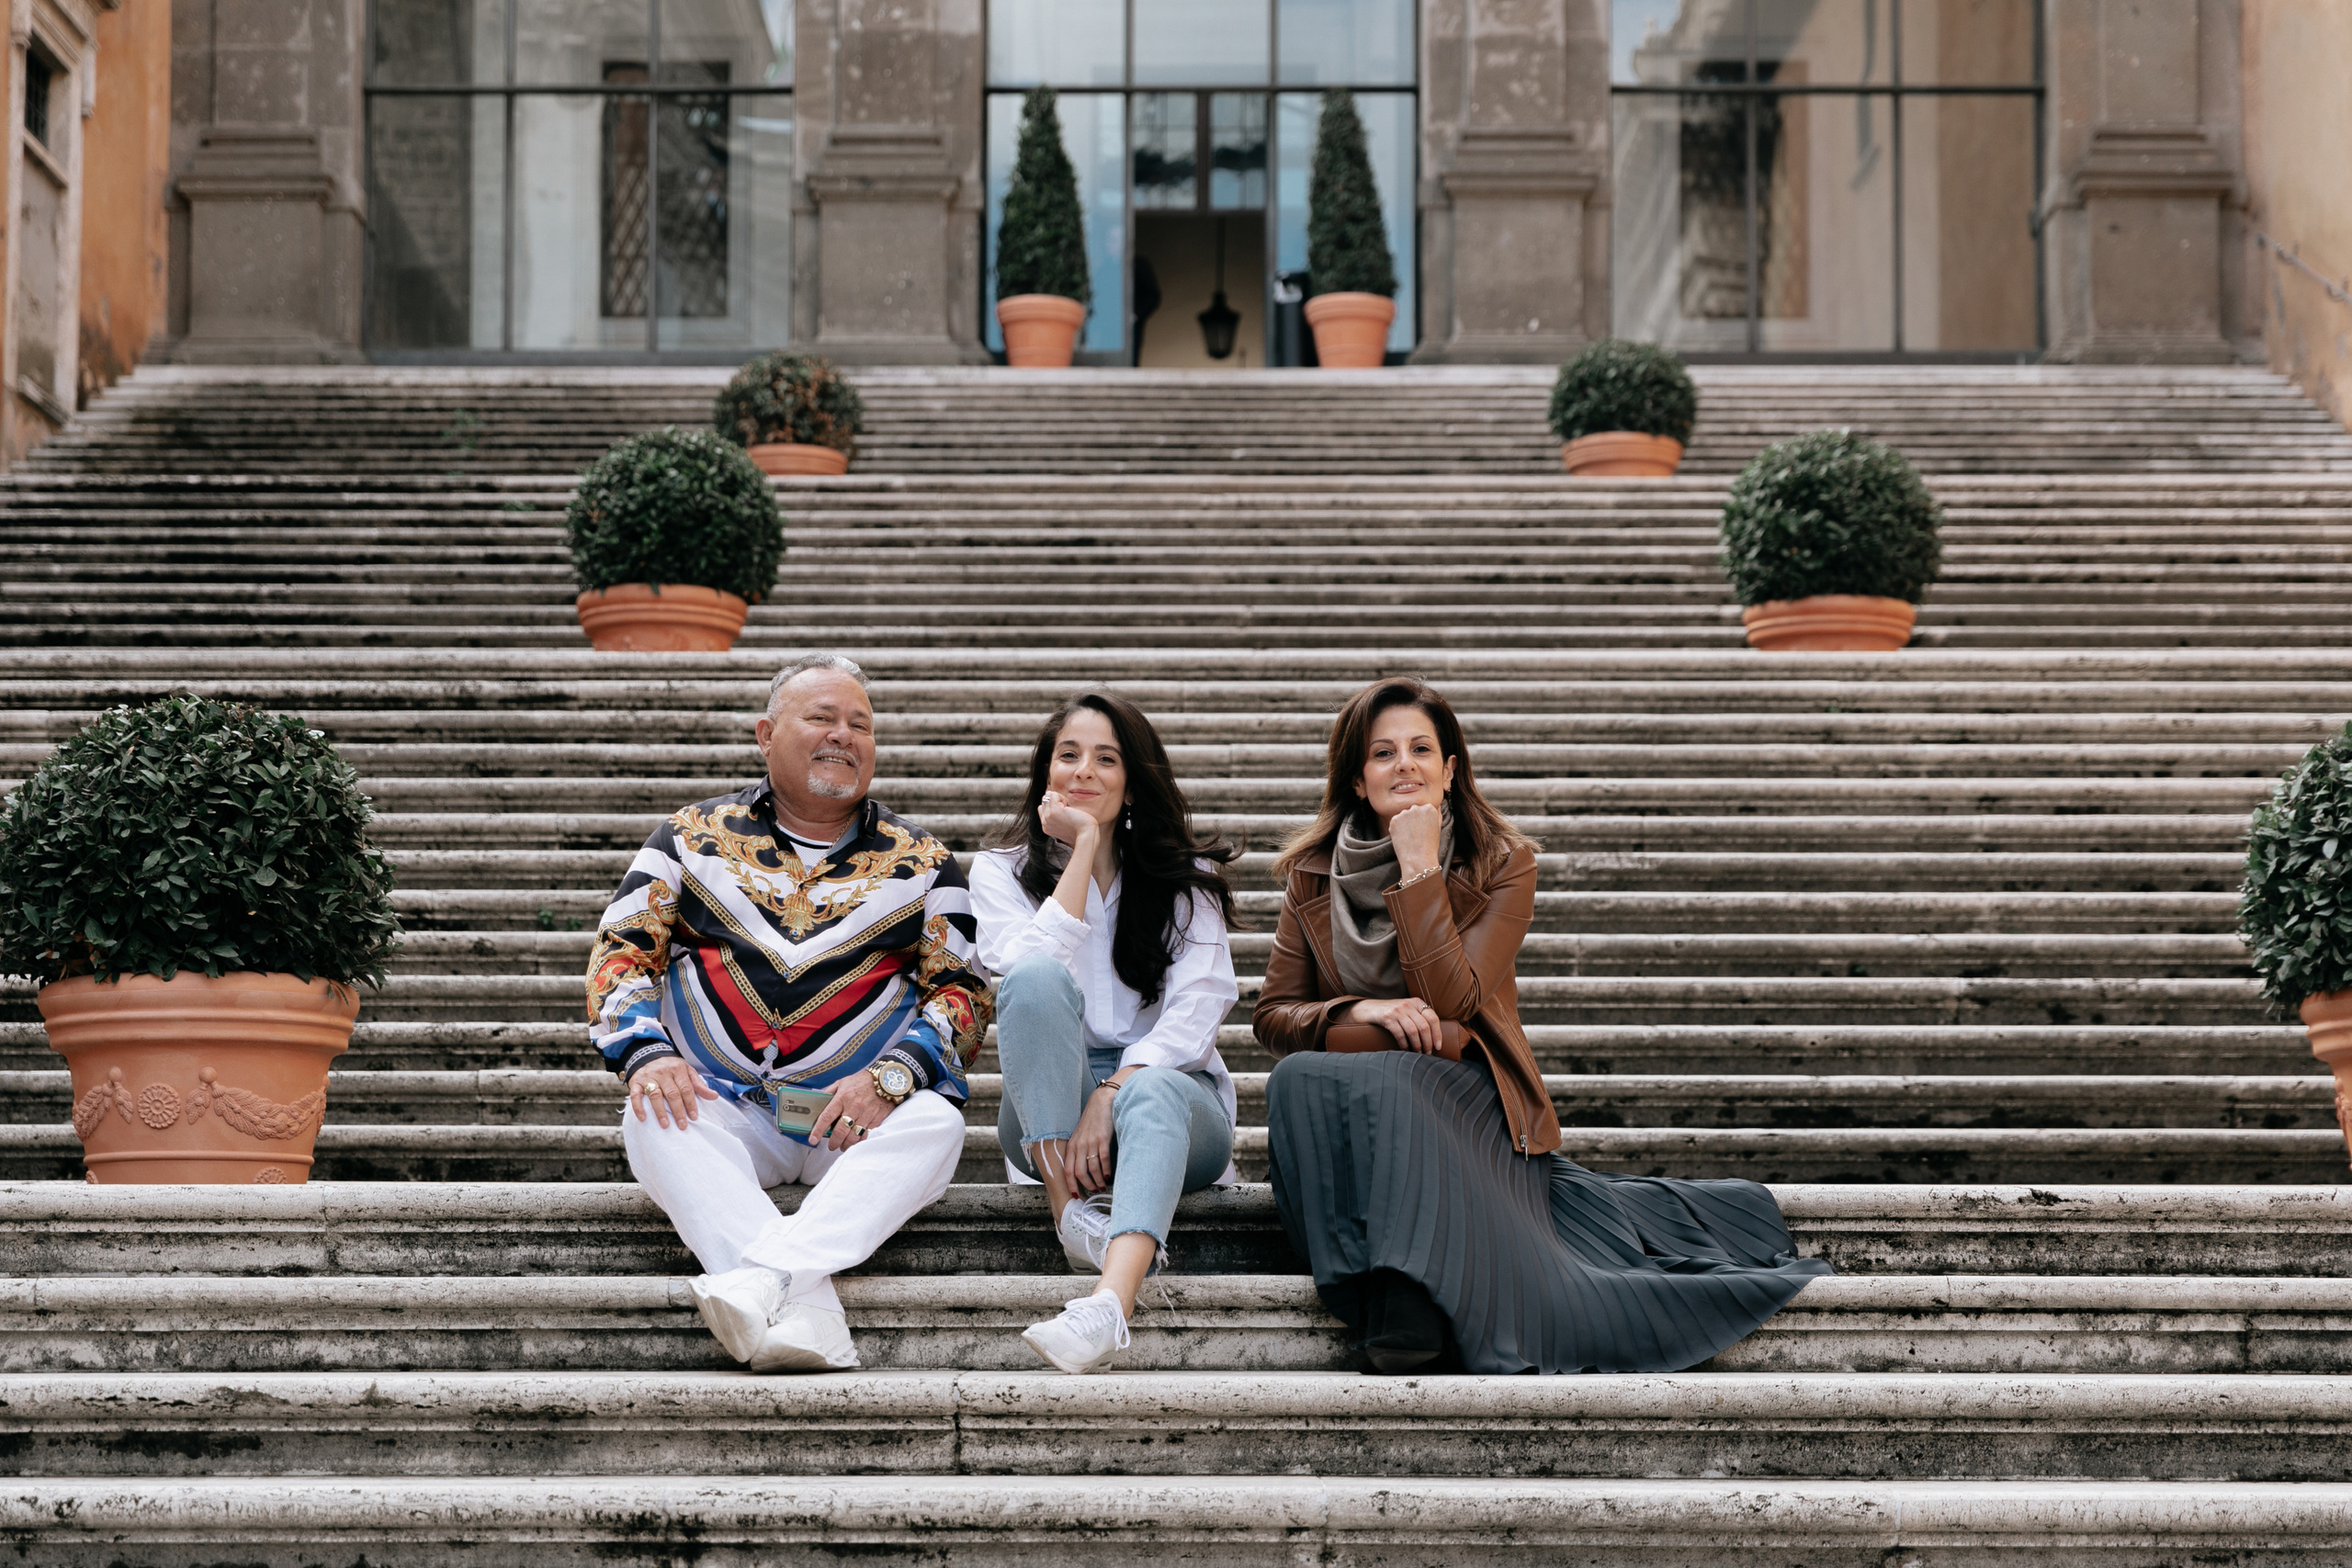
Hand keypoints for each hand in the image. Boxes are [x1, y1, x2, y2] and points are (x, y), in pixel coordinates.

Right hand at [628, 1059, 720, 1128]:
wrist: (647, 1055)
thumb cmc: (671, 1067)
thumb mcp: (687, 1071)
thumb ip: (699, 1084)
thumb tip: (714, 1096)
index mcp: (678, 1069)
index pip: (686, 1088)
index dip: (691, 1103)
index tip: (694, 1117)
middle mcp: (663, 1072)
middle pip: (672, 1093)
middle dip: (678, 1111)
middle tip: (682, 1125)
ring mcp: (649, 1077)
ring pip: (655, 1095)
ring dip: (660, 1112)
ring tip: (665, 1125)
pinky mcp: (635, 1082)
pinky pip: (636, 1096)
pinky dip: (638, 1107)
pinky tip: (644, 1118)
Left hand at [809, 1071, 897, 1151]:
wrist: (886, 1079)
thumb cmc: (862, 1080)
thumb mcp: (843, 1082)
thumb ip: (830, 1093)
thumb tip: (818, 1102)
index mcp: (842, 1097)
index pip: (827, 1117)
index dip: (818, 1130)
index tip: (813, 1140)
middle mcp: (854, 1106)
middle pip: (840, 1131)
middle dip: (834, 1142)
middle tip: (831, 1146)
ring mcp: (866, 1113)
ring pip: (854, 1136)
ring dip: (846, 1144)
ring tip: (843, 1146)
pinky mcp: (877, 1118)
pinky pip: (866, 1134)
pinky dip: (859, 1140)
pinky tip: (856, 1141)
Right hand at [1037, 790, 1100, 848]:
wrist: (1086, 834)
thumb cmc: (1080, 830)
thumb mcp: (1066, 825)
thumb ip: (1059, 818)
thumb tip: (1059, 804)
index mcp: (1047, 827)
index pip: (1042, 808)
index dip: (1054, 805)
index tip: (1065, 812)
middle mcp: (1045, 822)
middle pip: (1044, 801)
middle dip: (1056, 801)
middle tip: (1067, 811)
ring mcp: (1048, 817)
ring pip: (1048, 796)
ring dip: (1059, 799)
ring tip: (1068, 808)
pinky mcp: (1054, 811)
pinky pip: (1052, 795)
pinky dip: (1061, 797)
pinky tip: (1068, 807)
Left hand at [1068, 1079, 1120, 1193]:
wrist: (1101, 1103)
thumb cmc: (1091, 1121)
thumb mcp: (1080, 1136)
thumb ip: (1078, 1151)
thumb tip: (1081, 1170)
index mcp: (1072, 1146)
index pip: (1067, 1170)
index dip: (1071, 1185)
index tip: (1076, 1195)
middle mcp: (1079, 1145)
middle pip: (1079, 1173)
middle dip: (1087, 1185)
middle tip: (1094, 1191)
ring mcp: (1090, 1143)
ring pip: (1092, 1169)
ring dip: (1098, 1180)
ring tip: (1103, 1185)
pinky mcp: (1102, 1139)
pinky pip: (1103, 1160)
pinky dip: (1106, 1170)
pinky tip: (1109, 1175)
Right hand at [1347, 995, 1445, 1053]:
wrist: (1370, 1009)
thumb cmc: (1392, 1013)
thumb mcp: (1408, 1010)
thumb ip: (1420, 1018)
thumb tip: (1434, 1039)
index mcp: (1417, 1002)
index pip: (1433, 1018)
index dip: (1437, 1034)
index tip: (1438, 1047)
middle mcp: (1408, 1005)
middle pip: (1424, 1026)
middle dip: (1427, 1043)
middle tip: (1427, 1053)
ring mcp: (1397, 1011)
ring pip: (1413, 1031)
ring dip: (1417, 1045)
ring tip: (1418, 1053)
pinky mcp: (1387, 1018)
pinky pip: (1400, 1035)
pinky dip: (1404, 1045)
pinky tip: (1405, 1050)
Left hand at [1390, 802, 1443, 878]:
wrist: (1418, 859)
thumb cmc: (1430, 846)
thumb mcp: (1439, 827)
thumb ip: (1437, 813)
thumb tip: (1437, 805)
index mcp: (1429, 808)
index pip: (1424, 809)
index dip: (1423, 821)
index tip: (1424, 830)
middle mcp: (1416, 807)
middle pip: (1413, 811)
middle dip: (1413, 820)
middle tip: (1416, 835)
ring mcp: (1404, 813)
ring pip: (1403, 816)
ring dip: (1405, 824)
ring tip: (1410, 838)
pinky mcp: (1394, 820)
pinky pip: (1395, 823)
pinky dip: (1397, 829)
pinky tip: (1403, 838)